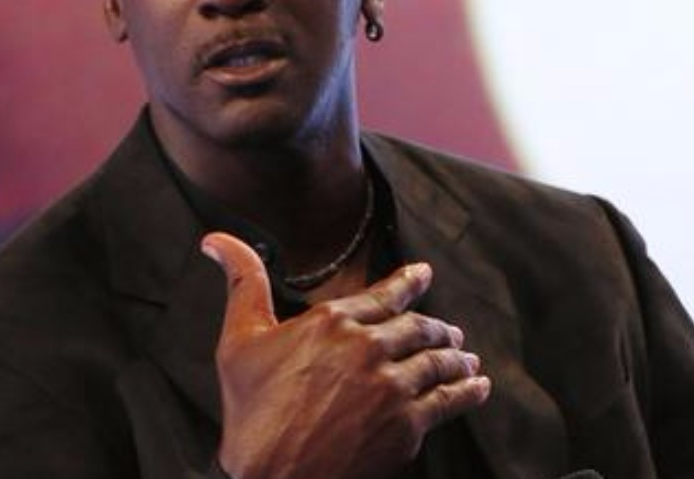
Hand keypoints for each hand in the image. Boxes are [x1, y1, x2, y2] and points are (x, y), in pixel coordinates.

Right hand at [201, 233, 490, 478]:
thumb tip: (216, 239)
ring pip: (438, 362)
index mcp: (331, 321)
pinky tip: (476, 388)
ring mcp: (392, 387)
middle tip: (449, 329)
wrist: (272, 473)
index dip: (409, 282)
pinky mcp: (408, 425)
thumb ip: (242, 282)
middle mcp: (367, 348)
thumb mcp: (238, 339)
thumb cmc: (250, 408)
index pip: (383, 295)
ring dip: (456, 357)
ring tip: (467, 358)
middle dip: (437, 326)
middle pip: (419, 328)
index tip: (424, 274)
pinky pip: (449, 401)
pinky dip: (468, 392)